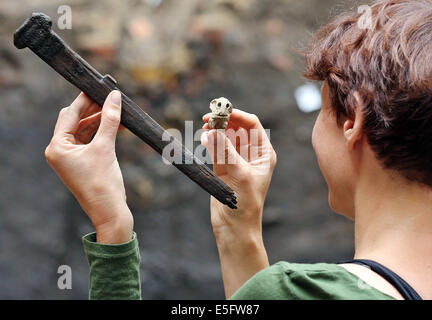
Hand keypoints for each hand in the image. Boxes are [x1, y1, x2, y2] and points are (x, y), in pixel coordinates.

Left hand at [45, 91, 132, 243]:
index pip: (69, 114)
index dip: (86, 100)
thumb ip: (109, 120)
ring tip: (117, 110)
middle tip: (110, 98)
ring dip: (100, 120)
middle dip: (93, 109)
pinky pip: (91, 140)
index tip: (100, 88)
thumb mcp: (106, 148)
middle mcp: (60, 150)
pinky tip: (116, 124)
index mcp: (57, 147)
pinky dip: (103, 132)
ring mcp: (71, 157)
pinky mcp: (83, 161)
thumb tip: (114, 97)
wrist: (109, 211)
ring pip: (85, 130)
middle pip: (76, 120)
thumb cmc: (103, 184)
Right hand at [201, 109, 276, 297]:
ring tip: (205, 128)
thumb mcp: (239, 173)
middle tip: (209, 118)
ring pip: (225, 137)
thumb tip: (212, 132)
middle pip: (237, 128)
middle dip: (224, 121)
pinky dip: (210, 142)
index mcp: (264, 153)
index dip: (238, 115)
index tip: (222, 111)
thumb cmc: (246, 203)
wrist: (235, 227)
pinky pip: (216, 148)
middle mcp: (251, 154)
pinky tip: (204, 138)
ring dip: (215, 130)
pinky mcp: (223, 168)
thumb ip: (225, 151)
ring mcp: (236, 160)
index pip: (252, 125)